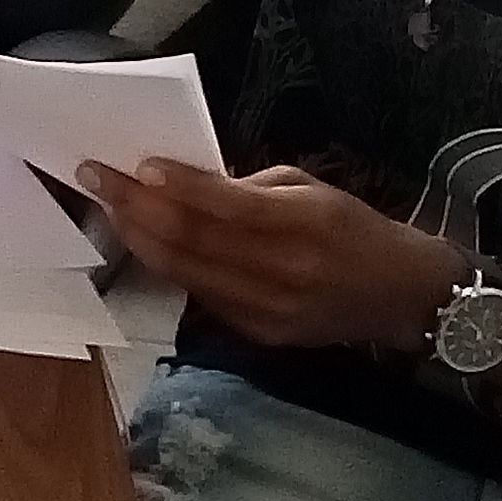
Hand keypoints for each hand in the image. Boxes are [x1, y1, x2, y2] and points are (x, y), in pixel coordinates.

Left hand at [75, 159, 460, 349]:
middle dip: (136, 208)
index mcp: (304, 224)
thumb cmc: (355, 229)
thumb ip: (248, 187)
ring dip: (139, 238)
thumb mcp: (312, 188)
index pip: (224, 206)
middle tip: (97, 180)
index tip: (133, 165)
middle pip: (192, 242)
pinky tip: (145, 242)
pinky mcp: (259, 335)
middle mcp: (283, 271)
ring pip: (185, 272)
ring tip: (109, 207)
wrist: (404, 297)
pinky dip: (167, 266)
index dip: (174, 186)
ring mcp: (268, 309)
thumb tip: (185, 181)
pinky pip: (200, 295)